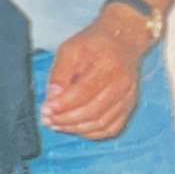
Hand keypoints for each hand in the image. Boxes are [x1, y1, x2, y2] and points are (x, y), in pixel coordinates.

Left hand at [40, 10, 146, 138]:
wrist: (122, 40)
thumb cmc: (94, 43)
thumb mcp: (71, 48)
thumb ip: (60, 72)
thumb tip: (52, 97)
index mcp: (108, 65)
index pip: (84, 92)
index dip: (63, 105)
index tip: (45, 110)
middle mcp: (122, 85)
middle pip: (92, 111)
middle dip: (66, 120)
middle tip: (47, 119)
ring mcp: (128, 98)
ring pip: (101, 124)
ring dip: (75, 128)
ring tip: (56, 124)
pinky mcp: (129, 107)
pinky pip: (110, 128)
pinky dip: (91, 133)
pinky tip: (75, 128)